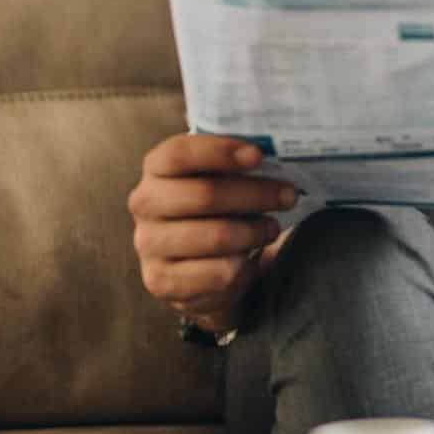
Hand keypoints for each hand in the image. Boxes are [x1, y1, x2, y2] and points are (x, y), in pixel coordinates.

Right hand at [128, 134, 295, 332]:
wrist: (197, 262)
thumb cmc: (218, 206)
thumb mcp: (223, 177)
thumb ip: (238, 163)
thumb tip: (275, 153)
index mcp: (157, 169)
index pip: (179, 154)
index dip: (219, 152)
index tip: (258, 156)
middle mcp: (145, 204)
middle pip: (205, 195)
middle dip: (255, 195)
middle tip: (289, 196)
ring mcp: (148, 244)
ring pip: (216, 236)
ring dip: (255, 232)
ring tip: (272, 228)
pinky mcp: (161, 281)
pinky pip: (218, 272)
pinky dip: (244, 265)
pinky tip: (250, 258)